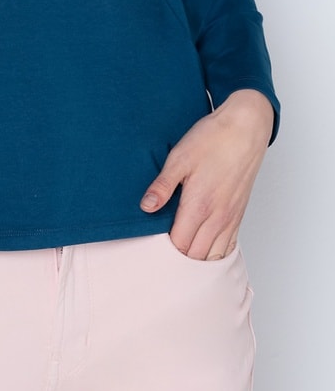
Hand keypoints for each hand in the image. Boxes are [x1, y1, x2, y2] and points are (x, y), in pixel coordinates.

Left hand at [139, 89, 274, 259]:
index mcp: (199, 205)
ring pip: (213, 257)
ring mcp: (230, 218)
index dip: (162, 251)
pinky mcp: (238, 215)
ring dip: (196, 260)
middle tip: (159, 254)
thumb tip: (146, 207)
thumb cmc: (212, 140)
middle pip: (195, 257)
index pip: (179, 245)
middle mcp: (217, 218)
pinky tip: (202, 250)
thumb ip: (162, 186)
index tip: (149, 248)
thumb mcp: (179, 158)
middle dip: (177, 261)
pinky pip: (228, 247)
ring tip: (178, 255)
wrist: (245, 130)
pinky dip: (214, 254)